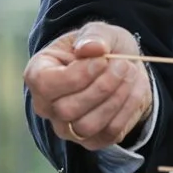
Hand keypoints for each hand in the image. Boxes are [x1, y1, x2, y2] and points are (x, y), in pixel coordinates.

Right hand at [24, 21, 153, 149]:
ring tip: (129, 74)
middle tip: (122, 65)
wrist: (122, 68)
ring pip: (87, 125)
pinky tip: (133, 89)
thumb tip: (91, 48)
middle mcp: (47, 106)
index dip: (76, 76)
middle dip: (101, 87)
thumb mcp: (98, 31)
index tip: (101, 60)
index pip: (45, 85)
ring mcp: (67, 128)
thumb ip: (94, 36)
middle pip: (67, 109)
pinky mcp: (91, 140)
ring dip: (116, 99)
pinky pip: (108, 134)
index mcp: (39, 74)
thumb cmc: (101, 49)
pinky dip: (127, 110)